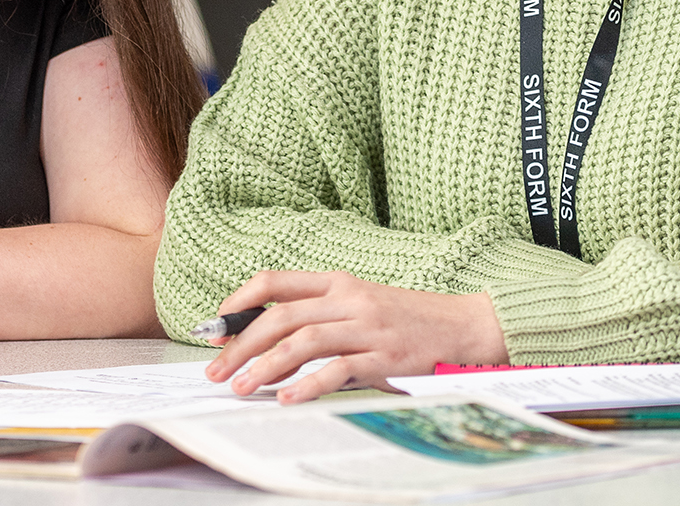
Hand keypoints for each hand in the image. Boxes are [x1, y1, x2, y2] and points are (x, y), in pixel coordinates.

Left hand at [202, 271, 507, 403]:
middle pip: (281, 316)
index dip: (239, 302)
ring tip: (241, 388)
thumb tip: (266, 347)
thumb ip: (318, 317)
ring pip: (304, 340)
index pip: (275, 281)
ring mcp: (368, 328)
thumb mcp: (360, 305)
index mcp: (339, 282)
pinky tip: (288, 398)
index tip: (215, 327)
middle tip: (217, 370)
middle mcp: (349, 300)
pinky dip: (309, 384)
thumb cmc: (407, 319)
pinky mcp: (386, 357)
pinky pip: (339, 369)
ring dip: (266, 365)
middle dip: (241, 344)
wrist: (465, 326)